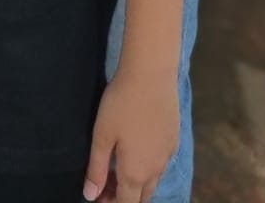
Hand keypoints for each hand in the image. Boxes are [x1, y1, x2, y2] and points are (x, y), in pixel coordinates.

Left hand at [84, 64, 177, 201]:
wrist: (151, 74)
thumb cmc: (121, 103)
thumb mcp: (102, 135)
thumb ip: (96, 168)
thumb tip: (90, 196)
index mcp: (136, 173)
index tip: (97, 196)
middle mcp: (156, 170)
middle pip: (141, 196)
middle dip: (123, 196)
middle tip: (104, 184)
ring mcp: (168, 155)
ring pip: (153, 181)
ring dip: (136, 182)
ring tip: (117, 167)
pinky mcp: (174, 139)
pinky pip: (161, 164)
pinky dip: (147, 167)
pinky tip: (137, 149)